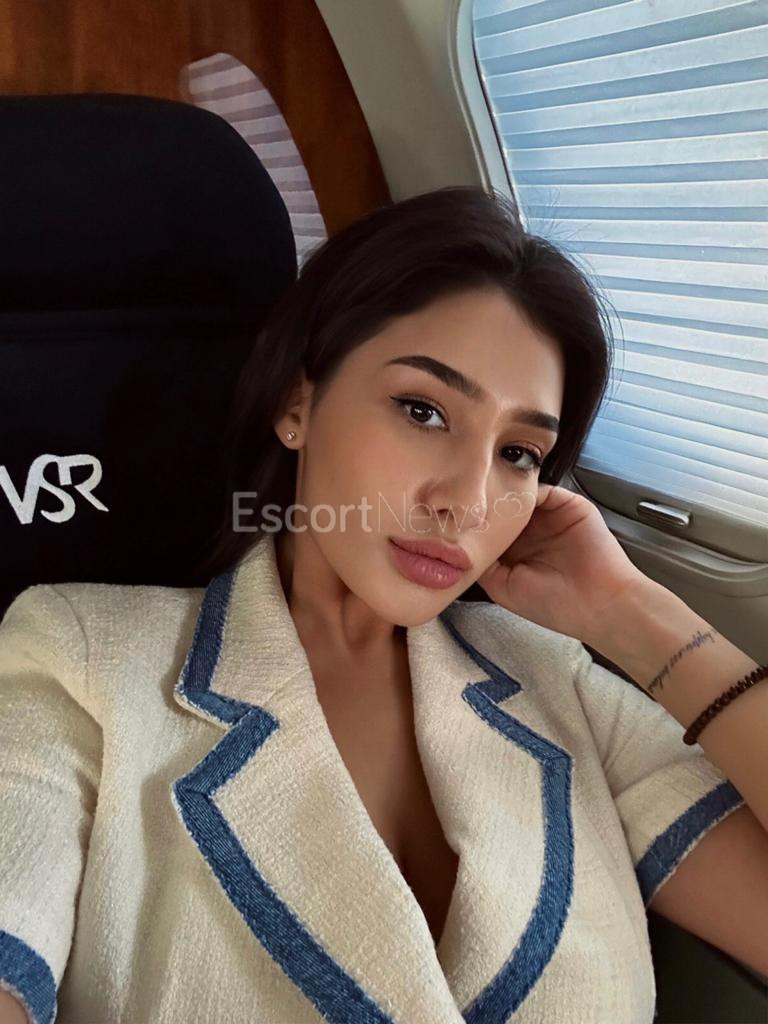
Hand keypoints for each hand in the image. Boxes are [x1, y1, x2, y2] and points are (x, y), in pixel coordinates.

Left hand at [475, 483, 647, 644]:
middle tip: (461, 500)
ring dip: (504, 495)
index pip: (491, 529)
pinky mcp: (569, 505)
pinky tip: (510, 496)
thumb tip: (458, 546)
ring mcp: (551, 517)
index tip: (450, 519)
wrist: (599, 602)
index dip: (473, 525)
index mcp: (518, 552)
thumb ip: (483, 565)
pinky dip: (526, 490)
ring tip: (483, 493)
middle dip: (485, 505)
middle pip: (503, 509)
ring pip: (520, 497)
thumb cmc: (554, 604)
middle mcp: (533, 532)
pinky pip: (543, 490)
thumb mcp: (504, 588)